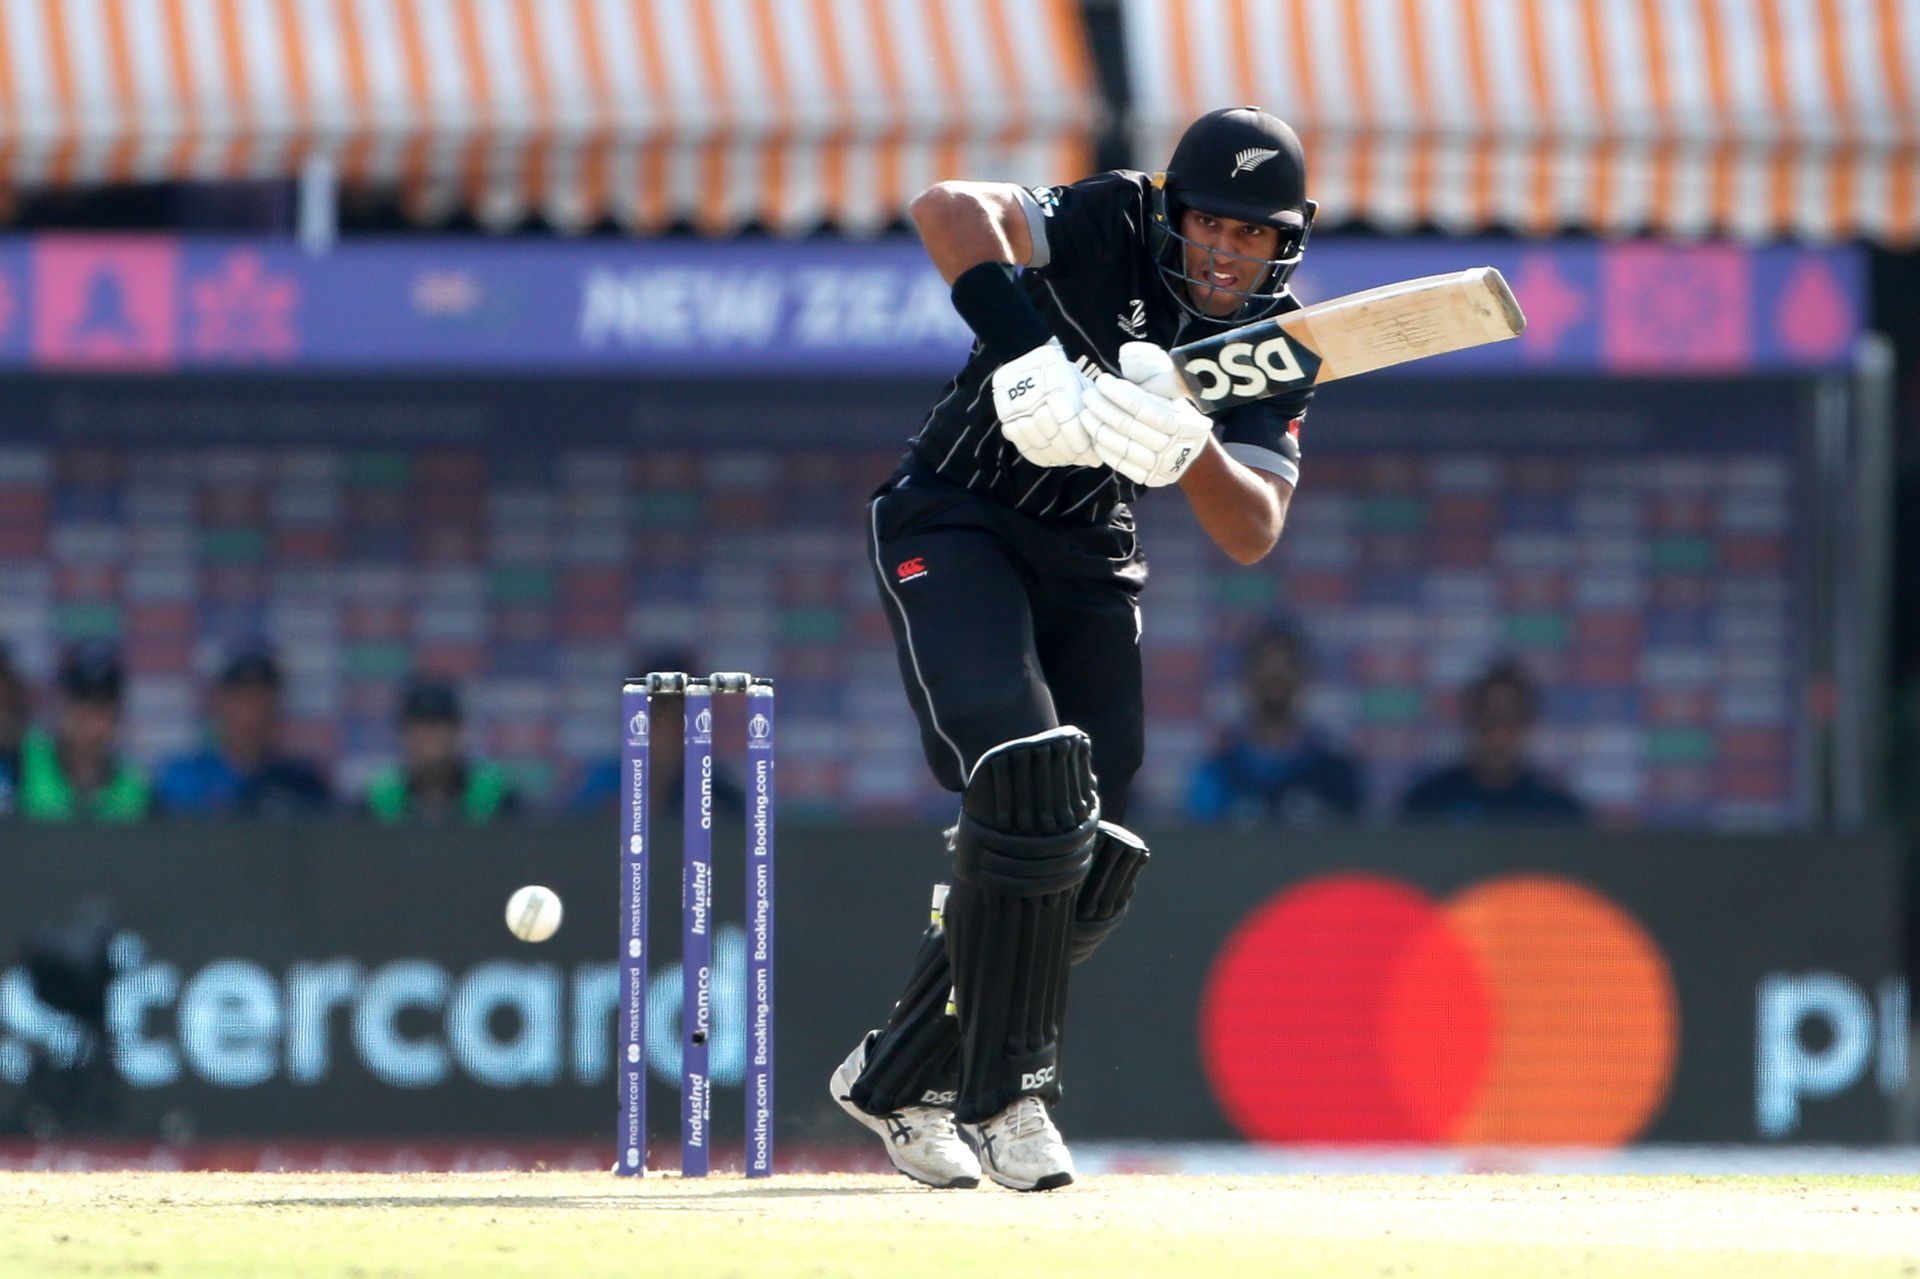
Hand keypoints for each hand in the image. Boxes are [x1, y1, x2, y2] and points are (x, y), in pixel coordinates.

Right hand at [992, 339, 1098, 467]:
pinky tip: (1050, 459)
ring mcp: (1016, 405)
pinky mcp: (1005, 415)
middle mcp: (1034, 394)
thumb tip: (1098, 440)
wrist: (1025, 356)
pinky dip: (1036, 456)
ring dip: (1056, 456)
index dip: (1083, 445)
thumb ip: (1088, 405)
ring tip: (1068, 460)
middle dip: (1071, 454)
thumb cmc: (1060, 372)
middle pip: (1053, 435)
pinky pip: (1021, 443)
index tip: (1094, 458)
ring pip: (1037, 442)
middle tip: (1083, 460)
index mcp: (1056, 382)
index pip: (1069, 423)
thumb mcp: (1078, 380)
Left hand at [1081, 345, 1212, 486]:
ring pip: (1123, 447)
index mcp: (1183, 420)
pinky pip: (1121, 465)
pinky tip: (1093, 435)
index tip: (1102, 381)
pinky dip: (1104, 449)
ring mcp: (1162, 465)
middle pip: (1129, 427)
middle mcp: (1175, 445)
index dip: (1120, 394)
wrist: (1189, 448)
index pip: (1145, 408)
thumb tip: (1125, 354)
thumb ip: (1150, 371)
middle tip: (1087, 395)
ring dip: (1098, 429)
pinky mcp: (1149, 478)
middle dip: (1103, 408)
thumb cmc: (1173, 409)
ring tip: (1084, 413)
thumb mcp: (1170, 387)